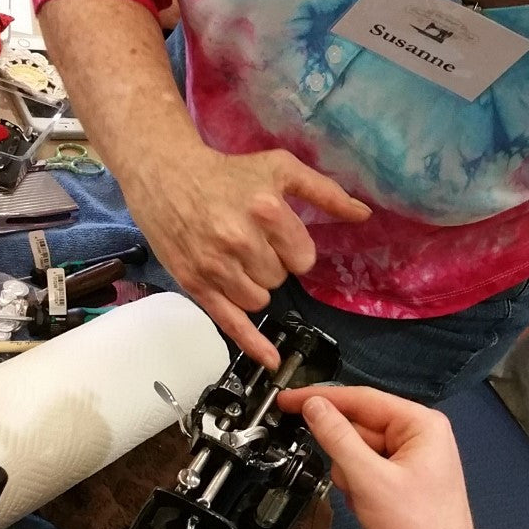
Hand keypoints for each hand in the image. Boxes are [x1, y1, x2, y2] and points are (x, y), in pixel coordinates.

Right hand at [123, 145, 370, 367]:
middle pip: (279, 280)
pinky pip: (231, 322)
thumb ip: (324, 192)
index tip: (277, 235)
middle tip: (249, 241)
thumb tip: (364, 215)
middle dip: (270, 265)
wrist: (164, 173)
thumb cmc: (227, 172)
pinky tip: (270, 360)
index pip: (303, 258)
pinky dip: (252, 343)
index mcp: (265, 209)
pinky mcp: (194, 283)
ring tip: (235, 259)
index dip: (294, 249)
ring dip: (254, 287)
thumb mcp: (280, 168)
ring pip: (259, 301)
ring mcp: (214, 265)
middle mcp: (239, 239)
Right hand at [279, 386, 514, 528]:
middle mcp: (420, 435)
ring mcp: (414, 459)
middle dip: (345, 456)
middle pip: (360, 427)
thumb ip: (338, 438)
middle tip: (349, 483)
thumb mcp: (368, 479)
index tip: (286, 401)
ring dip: (351, 477)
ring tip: (366, 502)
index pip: (361, 398)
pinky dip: (360, 489)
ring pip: (360, 452)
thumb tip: (314, 406)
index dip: (320, 398)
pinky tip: (370, 509)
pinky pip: (369, 472)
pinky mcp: (405, 481)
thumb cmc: (416, 527)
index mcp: (420, 423)